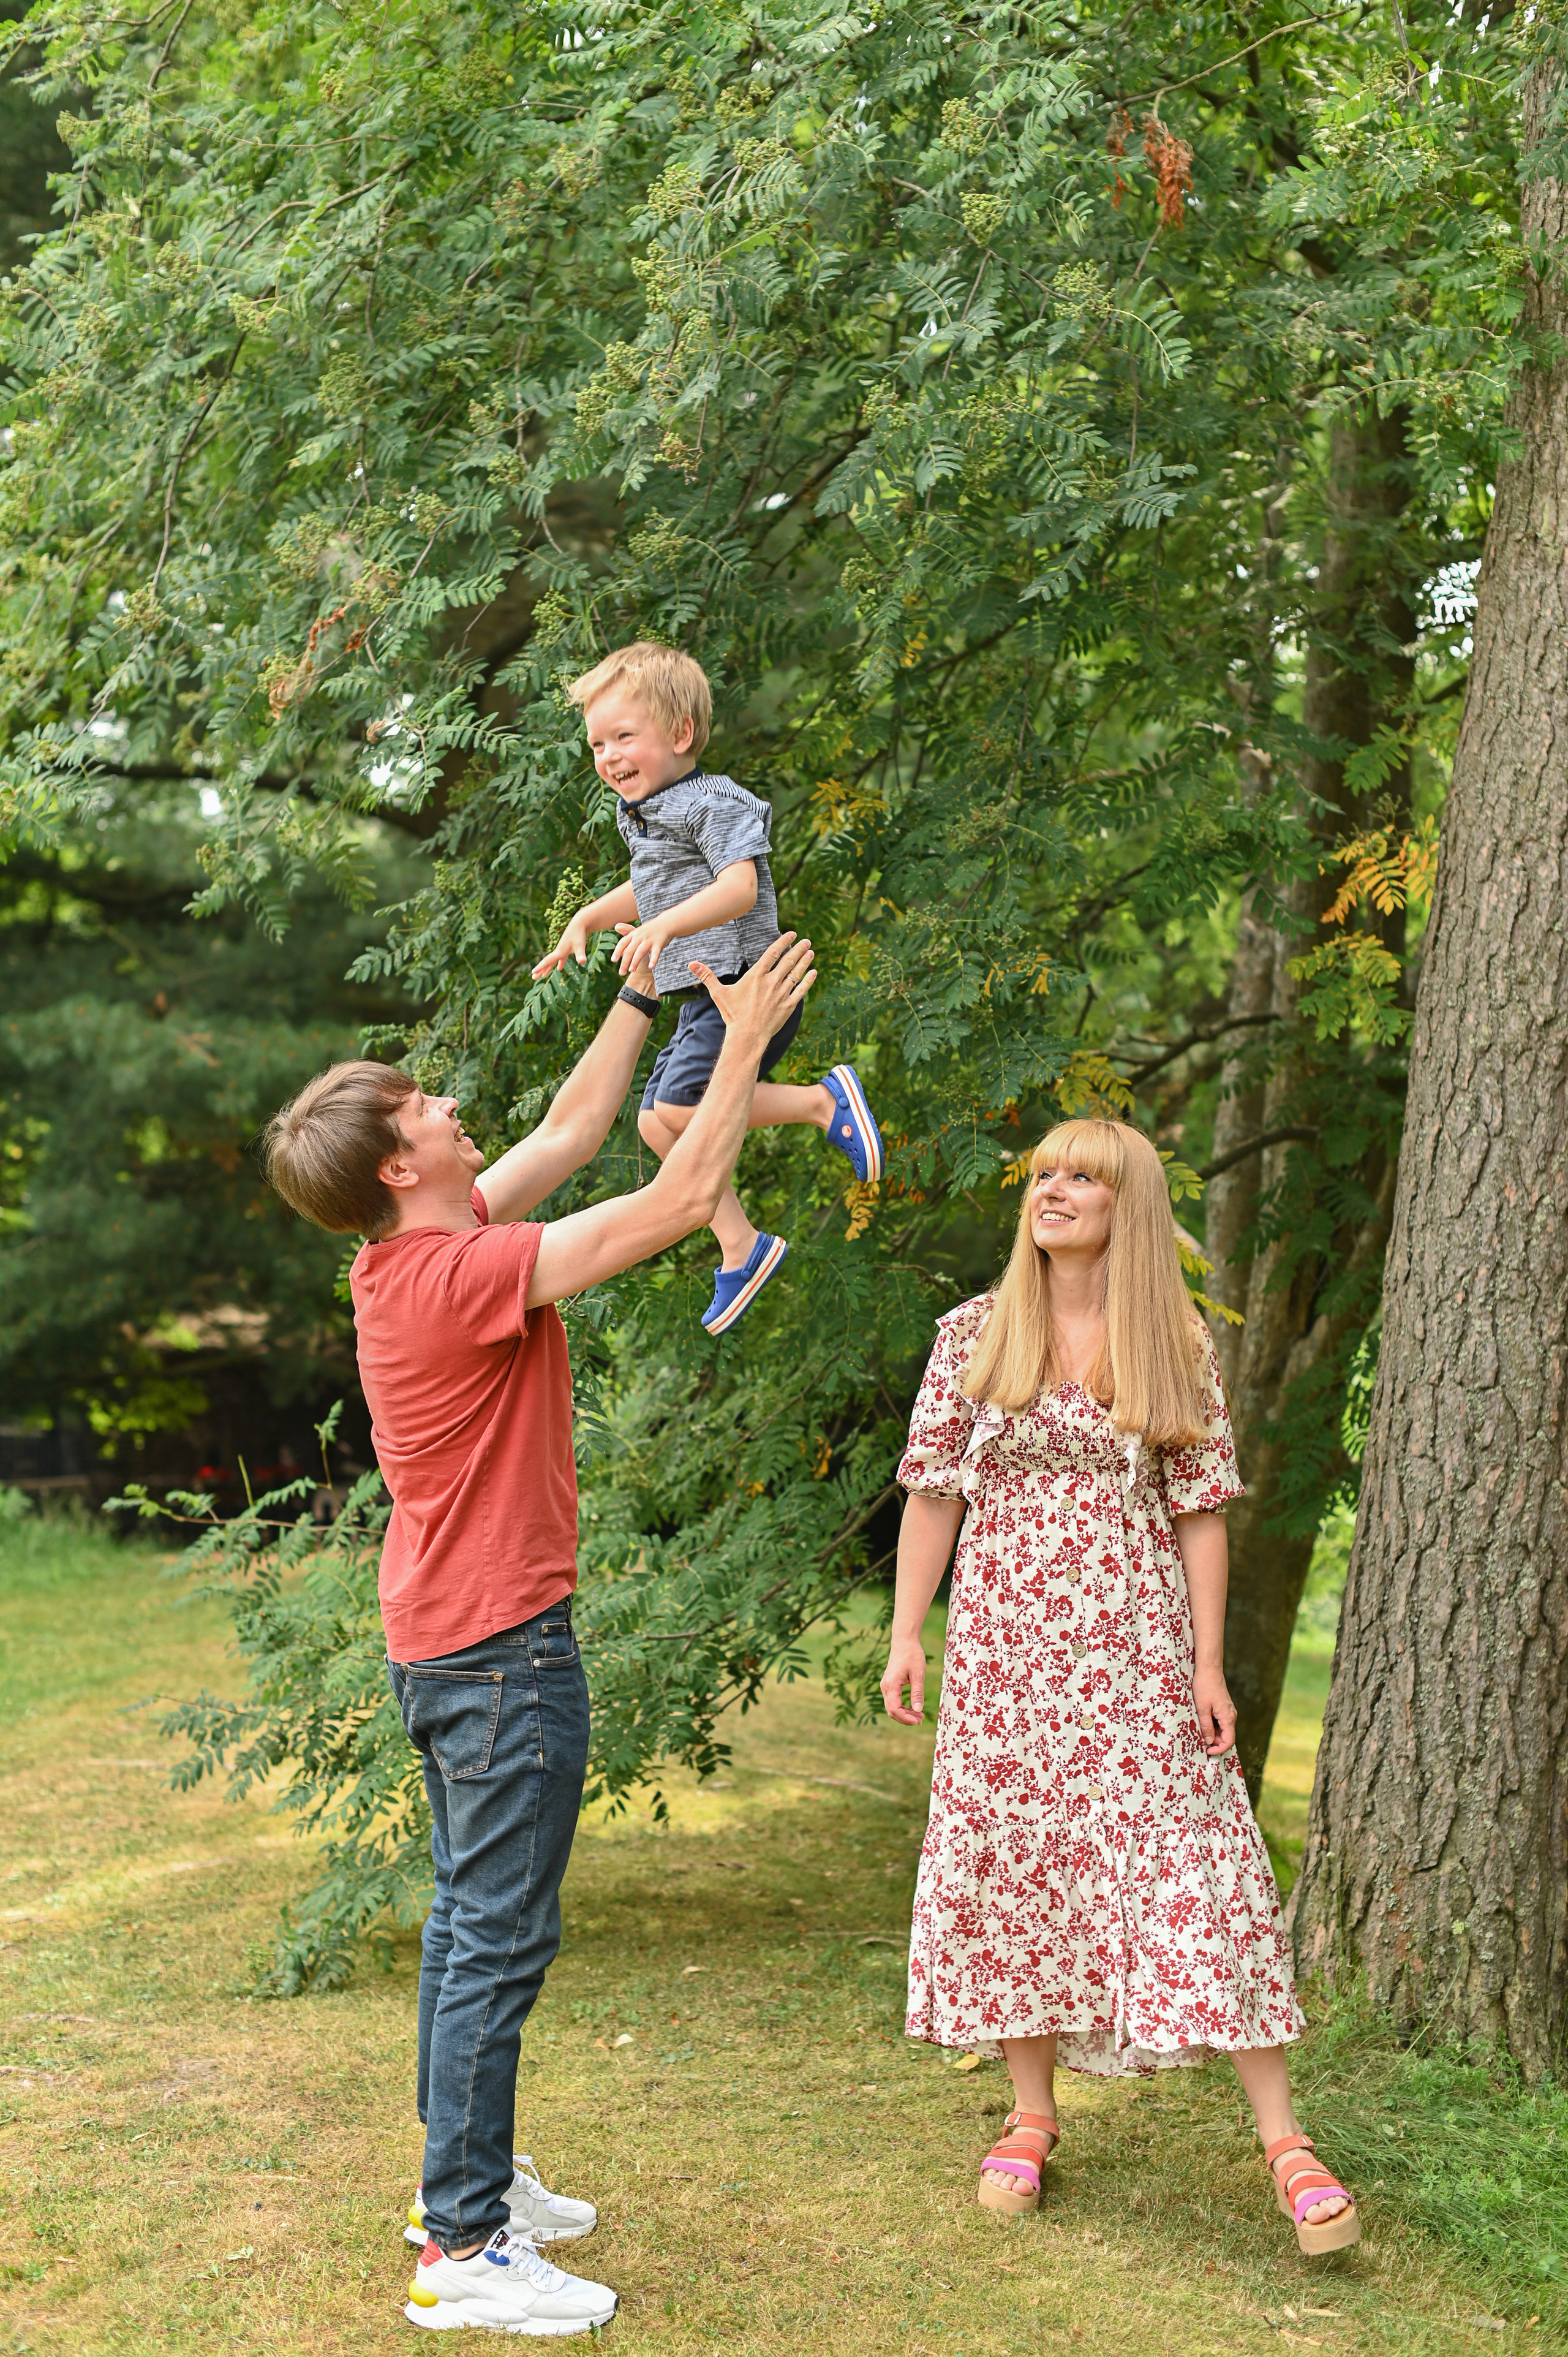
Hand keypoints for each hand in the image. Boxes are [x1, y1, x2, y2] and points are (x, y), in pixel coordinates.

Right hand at [531, 911, 591, 980]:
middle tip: (533, 977)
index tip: (532, 973)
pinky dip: (560, 963)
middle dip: (541, 970)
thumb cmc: (579, 934)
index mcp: (559, 951)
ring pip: (553, 961)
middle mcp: (559, 951)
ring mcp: (562, 949)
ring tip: (543, 975)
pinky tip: (560, 968)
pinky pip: (561, 958)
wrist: (580, 922)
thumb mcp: (580, 945)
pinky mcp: (568, 948)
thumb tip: (582, 962)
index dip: (540, 967)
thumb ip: (580, 954)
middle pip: (547, 962)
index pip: (547, 961)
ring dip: (548, 968)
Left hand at [613, 924, 657, 999]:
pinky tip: (651, 967)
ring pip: (640, 951)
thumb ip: (627, 944)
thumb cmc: (649, 930)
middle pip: (630, 950)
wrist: (666, 923)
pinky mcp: (659, 943)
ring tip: (631, 970)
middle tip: (621, 973)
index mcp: (633, 934)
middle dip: (625, 962)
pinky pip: (656, 952)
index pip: (622, 943)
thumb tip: (619, 953)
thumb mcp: (637, 933)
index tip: (613, 960)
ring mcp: (649, 940)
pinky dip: (653, 959)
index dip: (617, 951)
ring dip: (635, 961)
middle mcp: (640, 937)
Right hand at [688, 932, 814, 1047]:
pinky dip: (808, 980)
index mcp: (756, 976)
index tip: (792, 934)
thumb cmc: (733, 1015)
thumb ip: (707, 976)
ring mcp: (782, 994)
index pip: (773, 953)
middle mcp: (771, 982)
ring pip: (796, 973)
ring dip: (805, 961)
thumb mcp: (718, 993)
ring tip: (810, 952)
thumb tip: (691, 964)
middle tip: (806, 941)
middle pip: (788, 960)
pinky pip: (802, 990)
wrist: (747, 1036)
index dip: (783, 941)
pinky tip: (813, 972)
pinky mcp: (789, 1006)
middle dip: (799, 949)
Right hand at [880, 1633, 927, 1724]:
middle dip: (905, 1718)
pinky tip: (914, 1708)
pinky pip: (893, 1701)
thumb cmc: (912, 1655)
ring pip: (892, 1707)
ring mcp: (886, 1685)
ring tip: (920, 1716)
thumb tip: (918, 1710)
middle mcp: (885, 1687)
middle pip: (891, 1711)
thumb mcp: (918, 1674)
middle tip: (921, 1720)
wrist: (904, 1641)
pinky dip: (903, 1707)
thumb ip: (917, 1693)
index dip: (905, 1718)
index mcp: (891, 1685)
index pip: (894, 1709)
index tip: (918, 1720)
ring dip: (905, 1713)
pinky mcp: (889, 1684)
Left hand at [1193, 1665, 1236, 1756]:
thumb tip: (1210, 1742)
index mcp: (1228, 1717)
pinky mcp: (1224, 1708)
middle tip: (1199, 1738)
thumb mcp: (1202, 1708)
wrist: (1209, 1669)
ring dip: (1212, 1733)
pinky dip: (1212, 1725)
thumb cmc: (1204, 1687)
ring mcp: (1228, 1711)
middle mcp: (1231, 1715)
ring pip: (1223, 1729)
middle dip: (1214, 1741)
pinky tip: (1202, 1720)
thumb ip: (1206, 1726)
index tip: (1207, 1750)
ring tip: (1198, 1727)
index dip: (1219, 1749)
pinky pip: (1220, 1721)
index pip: (1229, 1741)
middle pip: (1226, 1736)